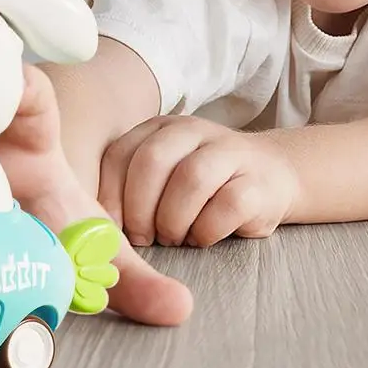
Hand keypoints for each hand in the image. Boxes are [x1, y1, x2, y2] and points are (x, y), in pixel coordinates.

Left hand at [97, 115, 300, 247]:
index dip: (110, 196)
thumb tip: (95, 227)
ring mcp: (229, 151)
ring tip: (172, 238)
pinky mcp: (257, 181)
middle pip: (151, 161)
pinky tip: (201, 238)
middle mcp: (192, 131)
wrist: (272, 175)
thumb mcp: (162, 176)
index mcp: (160, 128)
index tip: (110, 228)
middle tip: (141, 238)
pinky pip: (226, 205)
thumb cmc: (203, 186)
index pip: (119, 154)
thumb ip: (129, 187)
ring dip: (173, 220)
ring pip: (190, 179)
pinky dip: (206, 230)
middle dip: (139, 208)